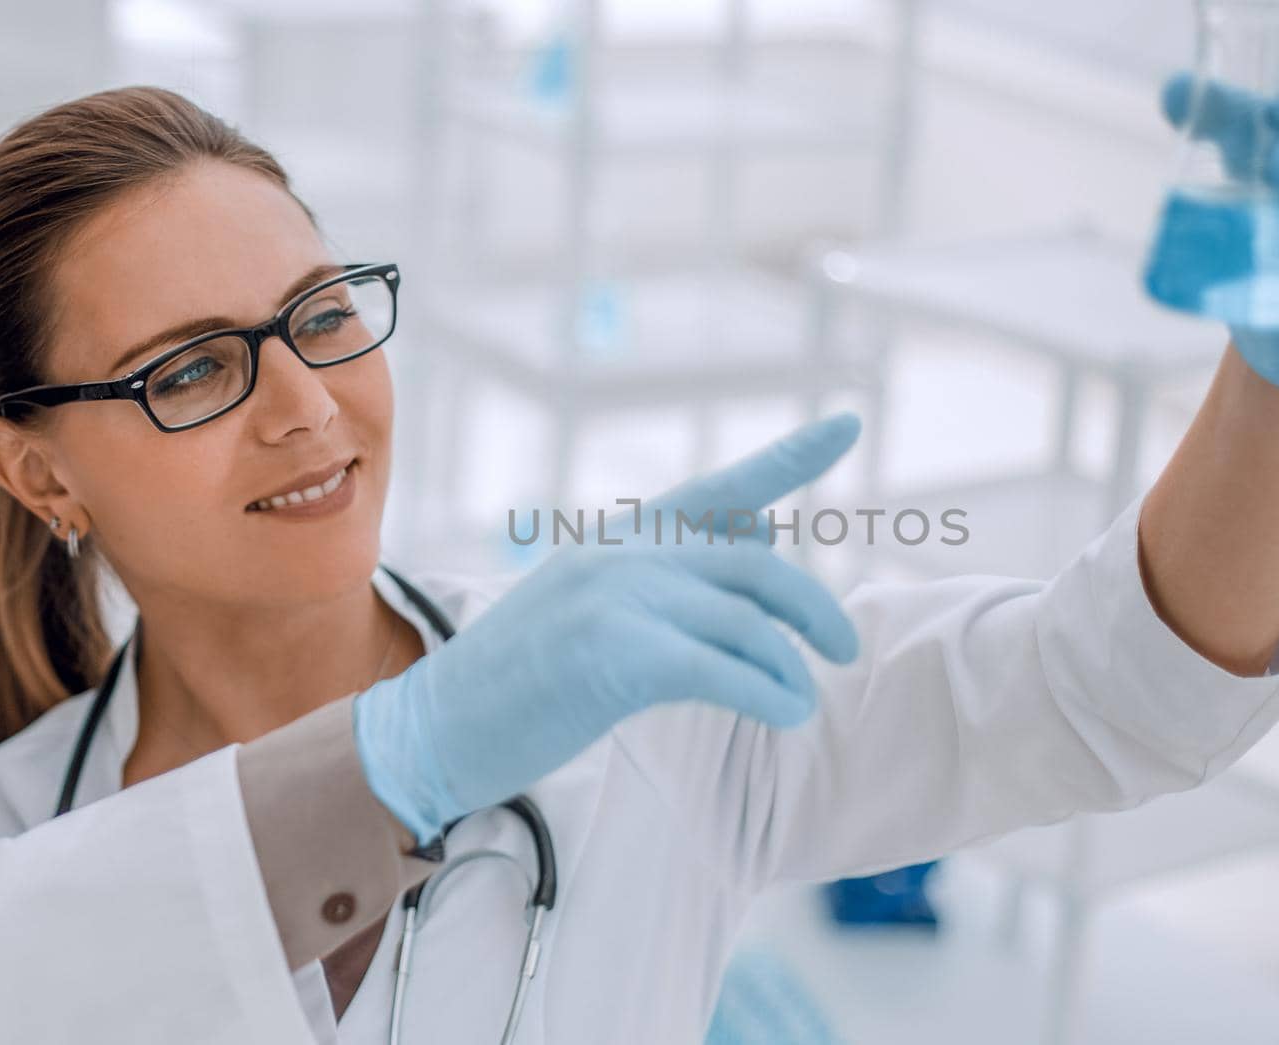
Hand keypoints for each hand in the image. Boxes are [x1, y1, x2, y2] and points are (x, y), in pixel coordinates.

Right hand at [353, 413, 863, 844]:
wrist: (430, 729)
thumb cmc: (516, 681)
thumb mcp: (590, 607)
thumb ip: (667, 578)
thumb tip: (762, 541)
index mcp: (619, 541)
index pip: (721, 489)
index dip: (790, 457)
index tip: (848, 423)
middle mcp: (622, 555)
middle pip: (754, 563)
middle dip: (812, 606)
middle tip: (846, 647)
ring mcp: (616, 599)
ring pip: (745, 620)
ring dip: (790, 665)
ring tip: (804, 701)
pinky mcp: (615, 655)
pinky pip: (723, 669)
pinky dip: (767, 693)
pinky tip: (785, 715)